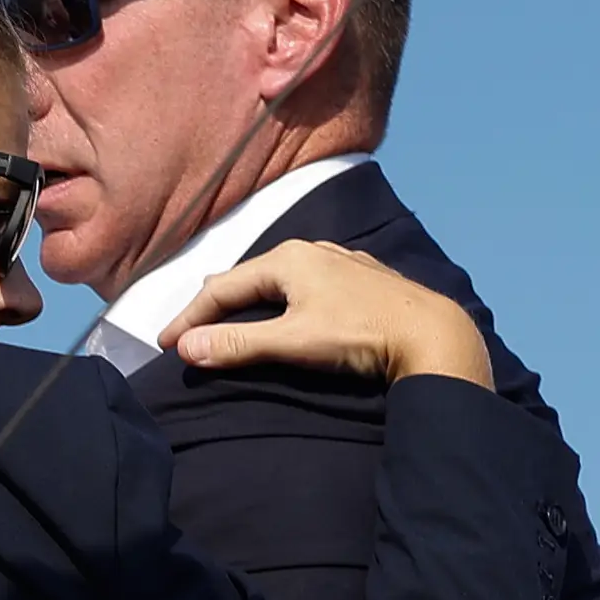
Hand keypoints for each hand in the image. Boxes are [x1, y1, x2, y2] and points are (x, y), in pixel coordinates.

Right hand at [161, 240, 491, 386]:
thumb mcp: (293, 342)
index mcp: (287, 259)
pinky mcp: (361, 278)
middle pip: (248, 278)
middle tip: (190, 331)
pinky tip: (287, 312)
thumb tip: (185, 348)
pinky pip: (306, 284)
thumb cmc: (360, 335)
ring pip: (278, 279)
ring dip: (249, 302)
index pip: (222, 288)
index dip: (190, 317)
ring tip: (230, 321)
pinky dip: (281, 300)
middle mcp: (311, 251)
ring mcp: (339, 262)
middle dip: (215, 305)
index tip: (166, 344)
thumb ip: (238, 345)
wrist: (433, 334)